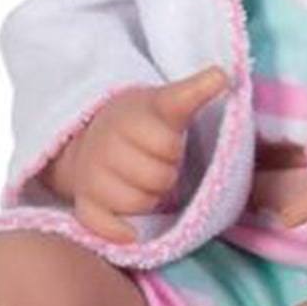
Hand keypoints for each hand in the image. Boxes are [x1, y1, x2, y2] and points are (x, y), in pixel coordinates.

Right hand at [46, 66, 229, 243]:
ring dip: (150, 198)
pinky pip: (101, 224)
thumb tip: (223, 75)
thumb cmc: (141, 122)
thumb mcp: (165, 101)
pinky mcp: (83, 201)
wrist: (91, 134)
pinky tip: (131, 229)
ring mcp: (92, 174)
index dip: (173, 147)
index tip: (170, 138)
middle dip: (166, 173)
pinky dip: (117, 230)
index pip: (167, 143)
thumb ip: (194, 91)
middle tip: (158, 162)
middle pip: (159, 178)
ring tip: (145, 182)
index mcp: (131, 116)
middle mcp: (107, 143)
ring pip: (138, 203)